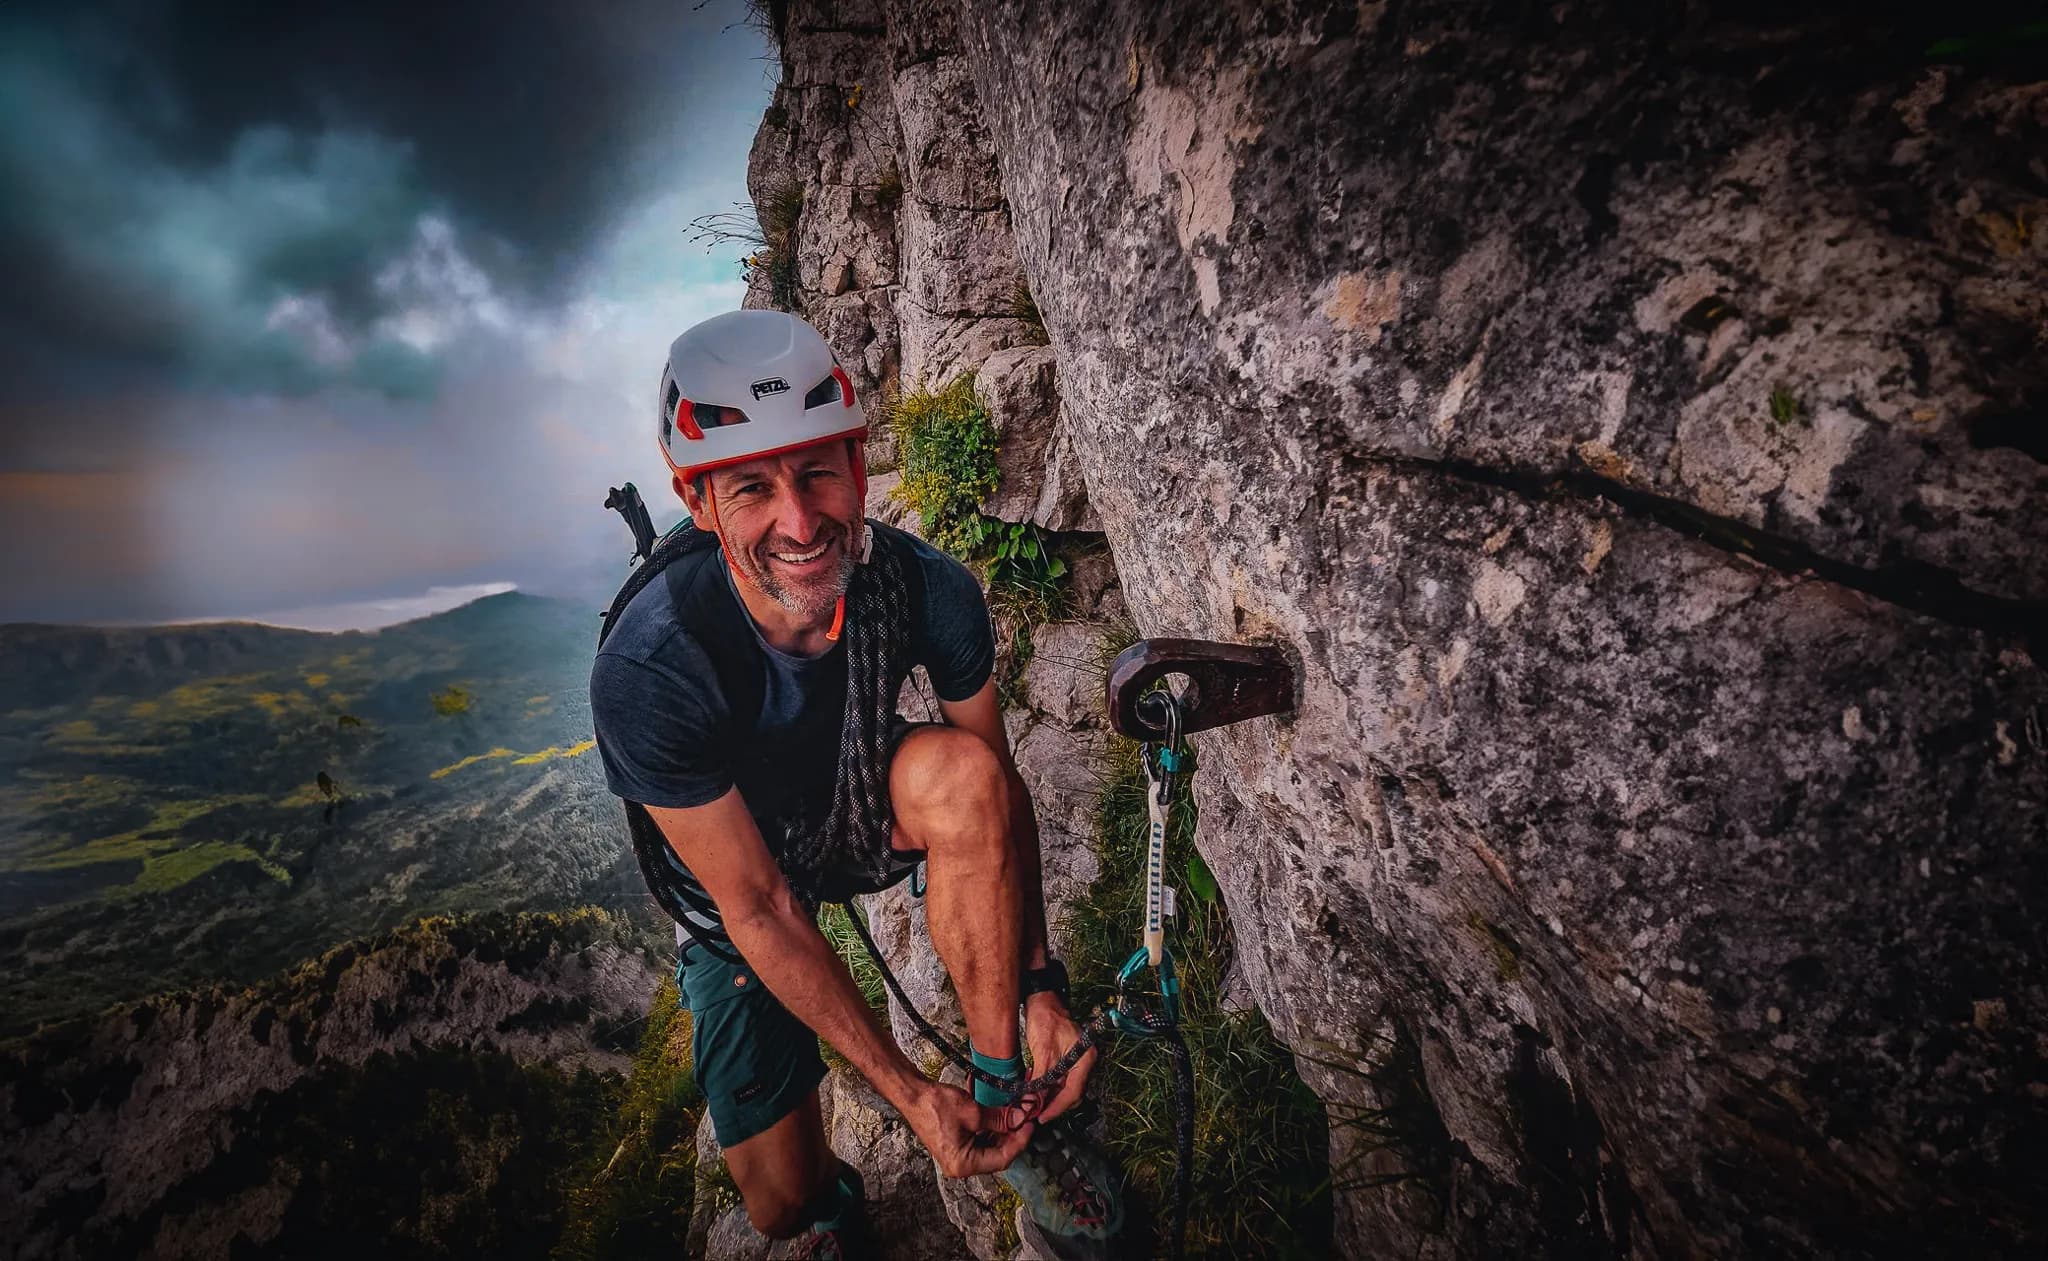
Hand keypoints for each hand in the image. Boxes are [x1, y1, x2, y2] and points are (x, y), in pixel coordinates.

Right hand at [905, 1080, 1035, 1177]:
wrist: (912, 1095)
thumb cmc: (935, 1105)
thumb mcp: (973, 1112)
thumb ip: (1000, 1119)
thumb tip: (1021, 1118)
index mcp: (964, 1164)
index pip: (1002, 1159)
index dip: (1020, 1140)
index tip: (1030, 1123)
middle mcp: (961, 1165)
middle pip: (997, 1154)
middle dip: (1013, 1134)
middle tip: (1026, 1116)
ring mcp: (958, 1155)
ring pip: (990, 1146)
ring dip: (1004, 1129)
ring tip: (1015, 1112)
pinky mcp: (956, 1144)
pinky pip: (981, 1140)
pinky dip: (992, 1127)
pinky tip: (1001, 1113)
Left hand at [1022, 991, 1096, 1123]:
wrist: (1042, 998)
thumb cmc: (1045, 1019)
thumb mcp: (1043, 1051)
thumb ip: (1042, 1079)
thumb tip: (1034, 1102)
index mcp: (1084, 1059)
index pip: (1074, 1092)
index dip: (1058, 1107)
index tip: (1042, 1116)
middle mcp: (1083, 1062)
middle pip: (1071, 1093)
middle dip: (1053, 1104)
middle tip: (1035, 1113)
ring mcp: (1075, 1060)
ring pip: (1064, 1087)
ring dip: (1048, 1096)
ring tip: (1032, 1103)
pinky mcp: (1066, 1058)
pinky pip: (1058, 1079)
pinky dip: (1047, 1086)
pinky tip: (1034, 1089)